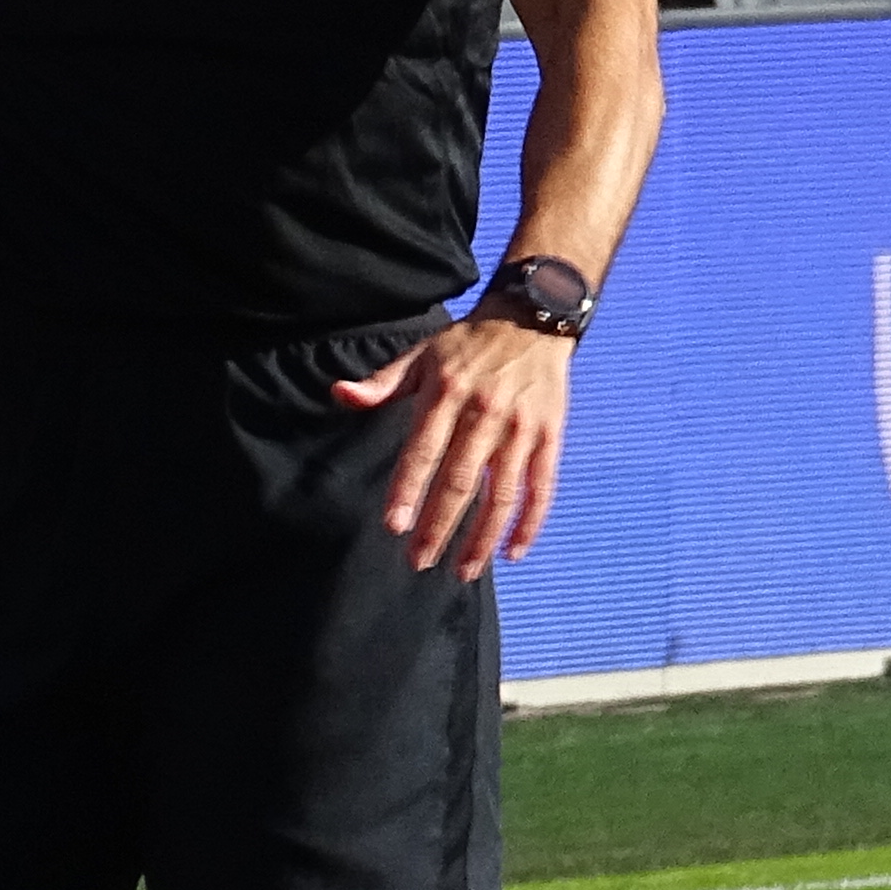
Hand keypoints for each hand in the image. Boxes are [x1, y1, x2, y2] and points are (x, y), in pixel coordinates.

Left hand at [338, 313, 573, 579]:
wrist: (534, 318)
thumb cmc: (468, 343)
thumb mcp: (423, 355)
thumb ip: (383, 383)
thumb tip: (340, 394)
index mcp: (448, 393)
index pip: (424, 450)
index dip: (408, 489)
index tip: (394, 525)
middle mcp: (485, 413)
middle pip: (461, 481)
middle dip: (439, 525)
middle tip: (419, 561)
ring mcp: (521, 428)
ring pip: (501, 494)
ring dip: (482, 538)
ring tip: (463, 571)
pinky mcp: (550, 436)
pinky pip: (541, 487)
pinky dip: (529, 523)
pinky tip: (513, 553)